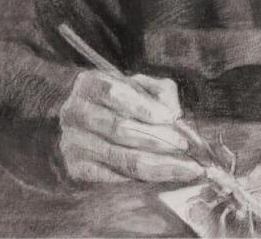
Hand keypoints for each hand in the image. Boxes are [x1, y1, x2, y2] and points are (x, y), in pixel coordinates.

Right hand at [58, 70, 204, 182]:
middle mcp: (74, 113)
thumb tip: (175, 116)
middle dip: (158, 139)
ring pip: (121, 157)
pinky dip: (143, 177)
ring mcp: (72, 142)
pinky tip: (167, 175)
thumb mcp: (143, 86)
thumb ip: (161, 94)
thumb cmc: (125, 100)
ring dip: (159, 164)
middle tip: (187, 147)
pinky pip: (114, 176)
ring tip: (188, 168)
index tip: (173, 118)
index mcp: (89, 84)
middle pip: (119, 128)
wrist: (92, 121)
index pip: (114, 93)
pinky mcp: (76, 168)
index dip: (144, 107)